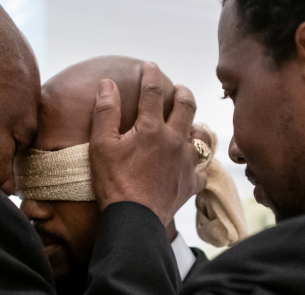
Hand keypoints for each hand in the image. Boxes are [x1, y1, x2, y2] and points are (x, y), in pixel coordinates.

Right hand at [89, 62, 204, 225]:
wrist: (134, 219)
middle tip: (178, 89)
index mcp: (151, 128)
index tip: (149, 66)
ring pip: (202, 136)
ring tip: (193, 125)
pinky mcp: (191, 183)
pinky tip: (195, 167)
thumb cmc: (114, 183)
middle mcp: (174, 139)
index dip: (150, 75)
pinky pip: (202, 171)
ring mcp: (186, 162)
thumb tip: (107, 84)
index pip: (153, 92)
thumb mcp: (101, 145)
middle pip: (187, 106)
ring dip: (198, 126)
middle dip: (182, 92)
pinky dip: (199, 167)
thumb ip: (105, 112)